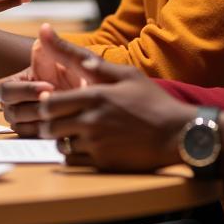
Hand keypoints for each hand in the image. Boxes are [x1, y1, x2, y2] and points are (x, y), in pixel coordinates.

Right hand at [0, 25, 94, 133]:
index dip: (22, 90)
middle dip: (30, 107)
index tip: (48, 87)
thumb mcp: (80, 61)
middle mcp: (22, 97)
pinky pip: (30, 136)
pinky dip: (43, 133)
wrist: (108, 99)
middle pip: (7, 108)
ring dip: (37, 121)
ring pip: (17, 124)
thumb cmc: (93, 76)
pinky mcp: (41, 131)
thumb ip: (60, 47)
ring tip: (61, 116)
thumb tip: (44, 27)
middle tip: (55, 105)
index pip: (2, 88)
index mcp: (25, 78)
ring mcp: (31, 115)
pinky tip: (62, 127)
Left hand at [36, 57, 193, 170]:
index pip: (50, 103)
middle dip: (48, 123)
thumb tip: (82, 61)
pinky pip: (75, 161)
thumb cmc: (154, 102)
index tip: (50, 104)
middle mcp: (91, 121)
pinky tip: (83, 147)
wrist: (177, 135)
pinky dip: (73, 155)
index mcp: (95, 96)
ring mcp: (97, 144)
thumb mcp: (130, 76)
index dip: (45, 104)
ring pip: (60, 145)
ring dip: (61, 140)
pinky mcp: (104, 162)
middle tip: (54, 121)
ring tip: (70, 134)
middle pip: (50, 126)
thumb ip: (102, 67)